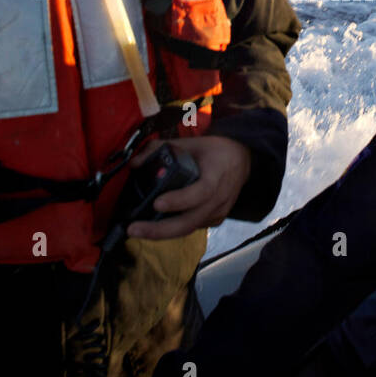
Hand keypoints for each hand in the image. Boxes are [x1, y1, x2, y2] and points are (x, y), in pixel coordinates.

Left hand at [125, 135, 251, 240]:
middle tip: (134, 229)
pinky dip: (173, 230)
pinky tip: (154, 227)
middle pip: (189, 222)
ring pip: (188, 229)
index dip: (178, 201)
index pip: (199, 193)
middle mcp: (219, 199)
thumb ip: (161, 149)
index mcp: (216, 176)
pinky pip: (192, 228)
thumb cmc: (215, 151)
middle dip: (159, 230)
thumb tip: (134, 163)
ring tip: (137, 230)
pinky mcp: (215, 220)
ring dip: (162, 233)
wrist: (241, 160)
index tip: (157, 204)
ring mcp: (218, 212)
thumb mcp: (191, 143)